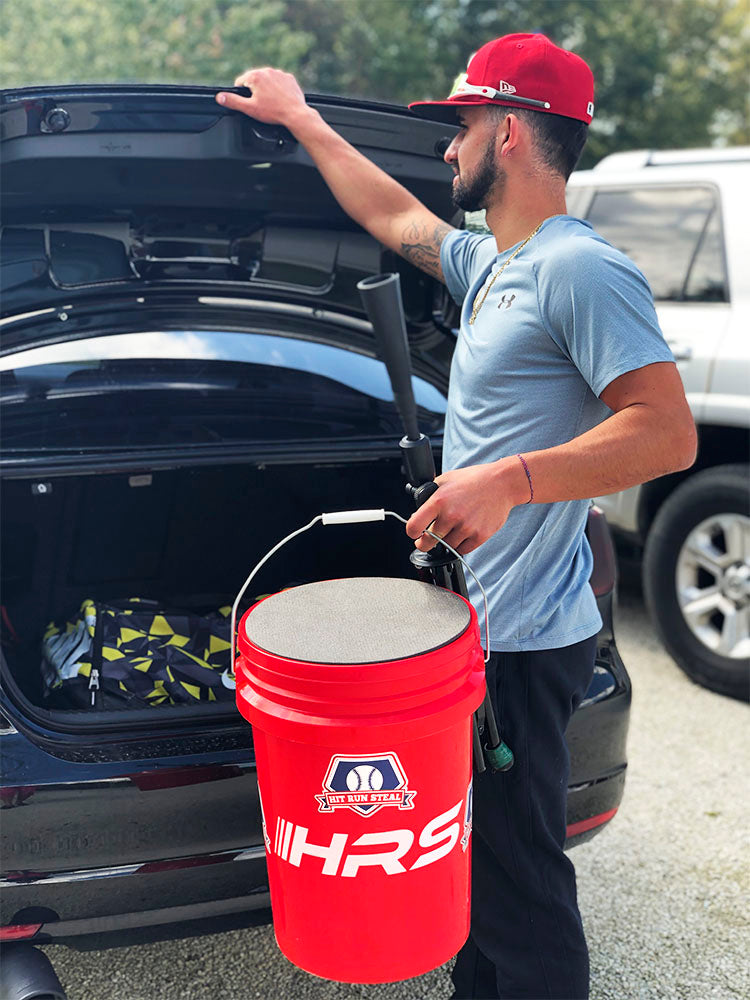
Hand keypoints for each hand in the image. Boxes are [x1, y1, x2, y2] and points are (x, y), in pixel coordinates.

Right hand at [215, 67, 308, 127]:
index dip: (242, 94)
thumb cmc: (273, 112)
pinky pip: (279, 82)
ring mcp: (279, 73)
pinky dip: (278, 89)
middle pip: (254, 80)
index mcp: (255, 76)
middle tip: (261, 105)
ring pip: (267, 80)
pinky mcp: (289, 78)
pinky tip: (280, 99)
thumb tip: (219, 97)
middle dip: (255, 91)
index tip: (249, 103)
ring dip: (266, 89)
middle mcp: (267, 71)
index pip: (240, 82)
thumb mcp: (249, 109)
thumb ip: (233, 101)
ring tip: (271, 103)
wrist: (295, 114)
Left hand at [405, 458, 528, 554]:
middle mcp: (451, 516)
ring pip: (446, 547)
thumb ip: (430, 494)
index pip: (414, 526)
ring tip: (451, 531)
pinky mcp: (480, 536)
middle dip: (425, 543)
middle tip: (426, 541)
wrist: (502, 483)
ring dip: (445, 542)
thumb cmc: (474, 479)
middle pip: (428, 542)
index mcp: (439, 501)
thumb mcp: (446, 479)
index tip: (414, 534)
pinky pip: (462, 550)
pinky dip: (460, 545)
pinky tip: (462, 534)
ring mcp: (466, 528)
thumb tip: (417, 510)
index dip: (412, 532)